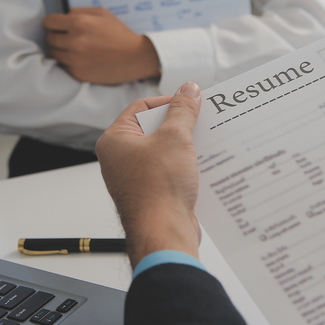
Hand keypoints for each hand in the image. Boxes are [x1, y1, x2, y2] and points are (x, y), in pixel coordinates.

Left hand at [44, 7, 160, 84]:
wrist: (136, 57)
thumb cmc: (120, 34)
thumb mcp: (103, 13)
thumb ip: (80, 11)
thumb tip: (64, 16)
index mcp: (79, 23)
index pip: (49, 22)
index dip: (53, 23)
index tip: (58, 26)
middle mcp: (74, 41)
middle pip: (50, 38)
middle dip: (58, 36)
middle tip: (70, 38)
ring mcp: (75, 59)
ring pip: (55, 53)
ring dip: (62, 51)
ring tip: (77, 50)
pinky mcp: (78, 73)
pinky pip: (64, 66)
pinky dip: (70, 63)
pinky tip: (83, 59)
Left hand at [96, 82, 202, 267]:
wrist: (164, 234)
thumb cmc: (159, 188)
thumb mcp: (175, 137)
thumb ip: (182, 110)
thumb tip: (189, 90)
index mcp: (115, 140)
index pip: (142, 107)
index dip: (169, 101)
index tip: (192, 102)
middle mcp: (121, 158)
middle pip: (154, 128)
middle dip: (181, 124)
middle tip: (203, 120)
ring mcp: (136, 177)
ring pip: (165, 150)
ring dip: (187, 145)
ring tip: (208, 141)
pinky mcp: (153, 193)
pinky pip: (171, 170)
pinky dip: (187, 165)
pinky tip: (207, 163)